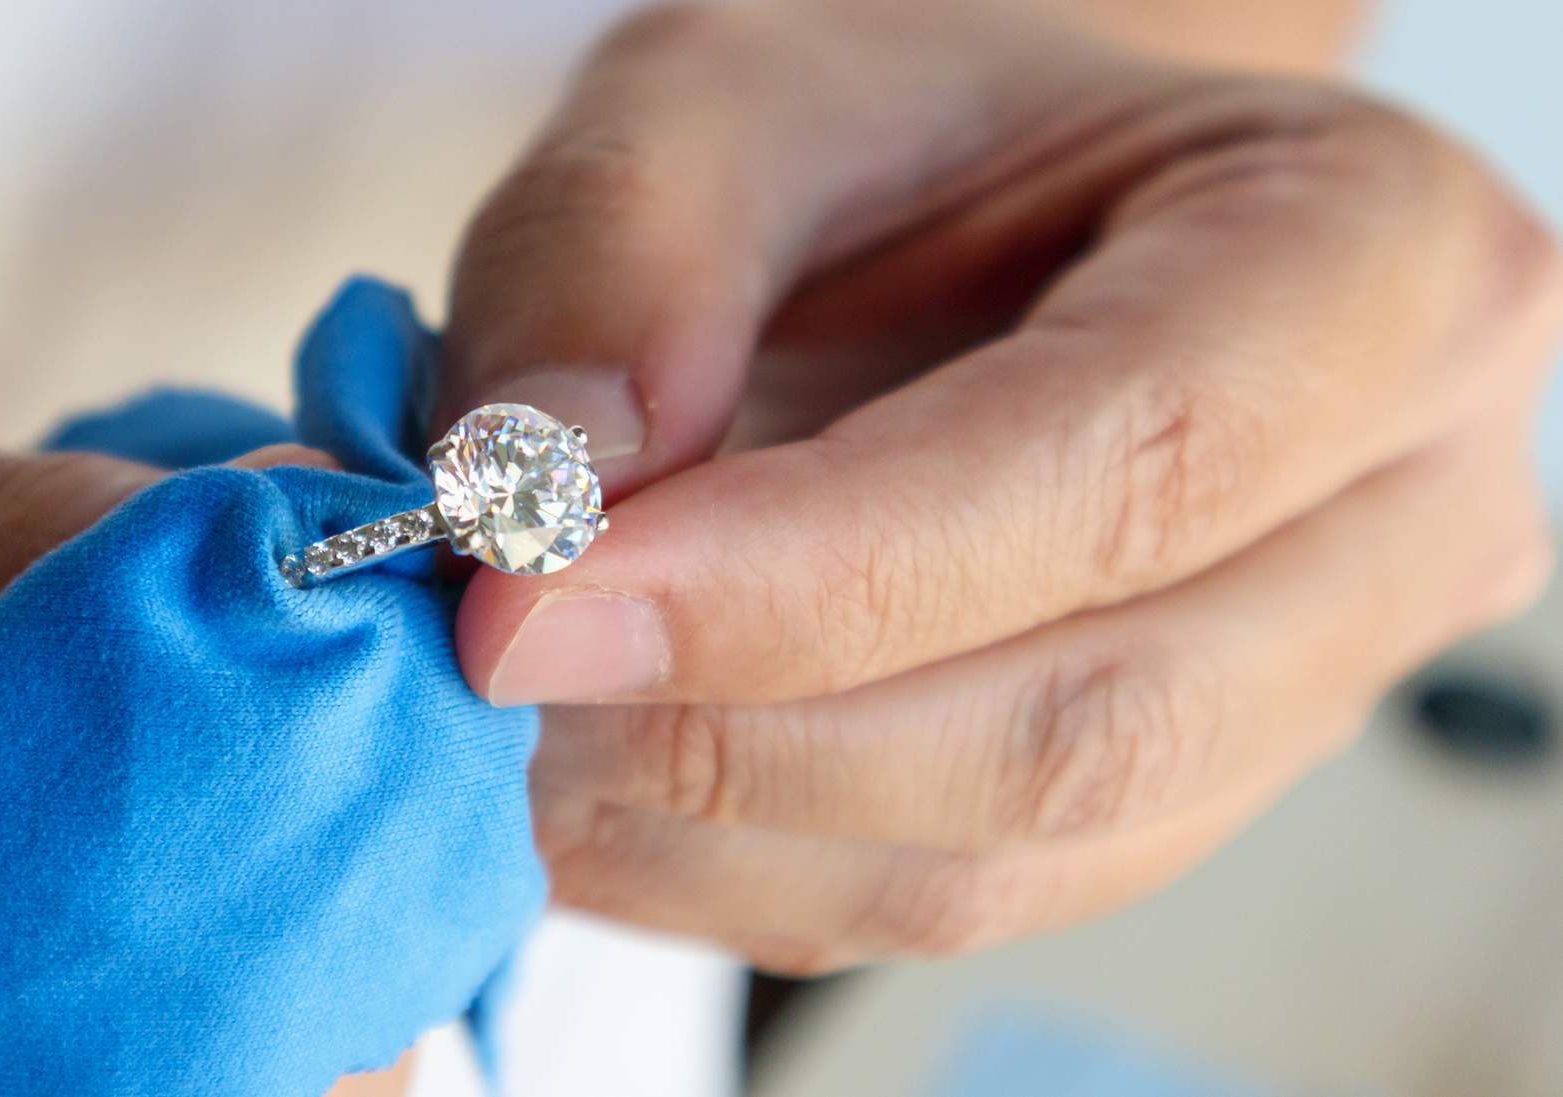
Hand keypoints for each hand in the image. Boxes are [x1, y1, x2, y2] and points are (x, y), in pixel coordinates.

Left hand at [441, 0, 1562, 971]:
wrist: (977, 205)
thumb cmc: (904, 123)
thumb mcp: (739, 84)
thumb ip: (624, 248)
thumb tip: (532, 484)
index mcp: (1378, 265)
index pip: (1127, 470)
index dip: (815, 571)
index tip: (535, 596)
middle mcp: (1396, 515)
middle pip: (1084, 721)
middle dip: (736, 729)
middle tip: (479, 672)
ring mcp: (1294, 693)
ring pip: (999, 861)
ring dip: (699, 827)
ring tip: (496, 725)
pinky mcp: (1155, 803)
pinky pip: (936, 899)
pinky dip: (720, 867)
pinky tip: (579, 779)